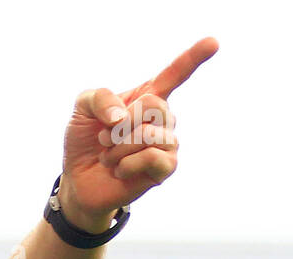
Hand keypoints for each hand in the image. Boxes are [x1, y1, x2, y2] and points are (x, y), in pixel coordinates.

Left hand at [58, 37, 218, 227]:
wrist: (79, 181)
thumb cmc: (85, 142)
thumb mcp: (82, 109)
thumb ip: (99, 98)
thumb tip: (121, 116)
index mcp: (148, 96)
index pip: (175, 73)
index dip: (194, 57)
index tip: (213, 42)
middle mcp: (163, 118)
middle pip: (153, 105)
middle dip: (120, 124)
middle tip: (105, 138)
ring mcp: (167, 143)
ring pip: (149, 134)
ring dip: (118, 147)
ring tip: (109, 157)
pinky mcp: (165, 169)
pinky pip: (152, 157)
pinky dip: (127, 164)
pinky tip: (120, 170)